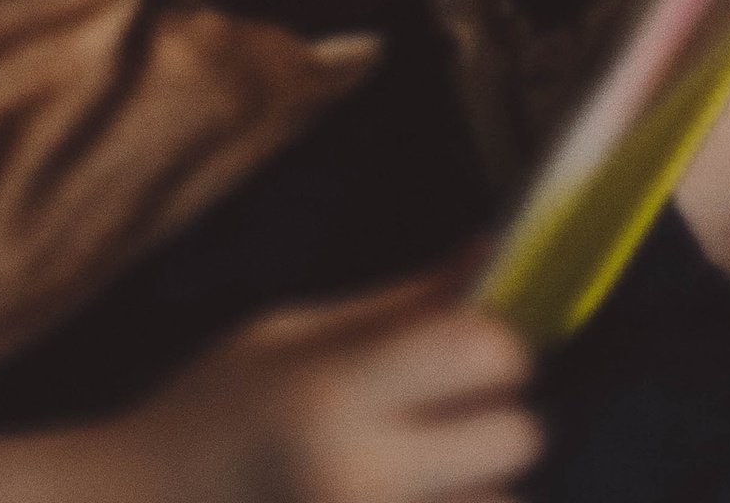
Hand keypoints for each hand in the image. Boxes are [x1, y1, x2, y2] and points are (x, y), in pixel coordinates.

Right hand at [123, 273, 537, 502]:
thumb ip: (399, 304)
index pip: (477, 352)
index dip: (492, 339)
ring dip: (473, 479)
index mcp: (332, 396)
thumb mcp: (291, 334)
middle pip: (516, 439)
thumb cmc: (213, 413)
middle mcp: (362, 482)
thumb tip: (493, 252)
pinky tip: (396, 493)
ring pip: (501, 502)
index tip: (467, 340)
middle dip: (492, 414)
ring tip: (404, 466)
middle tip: (440, 408)